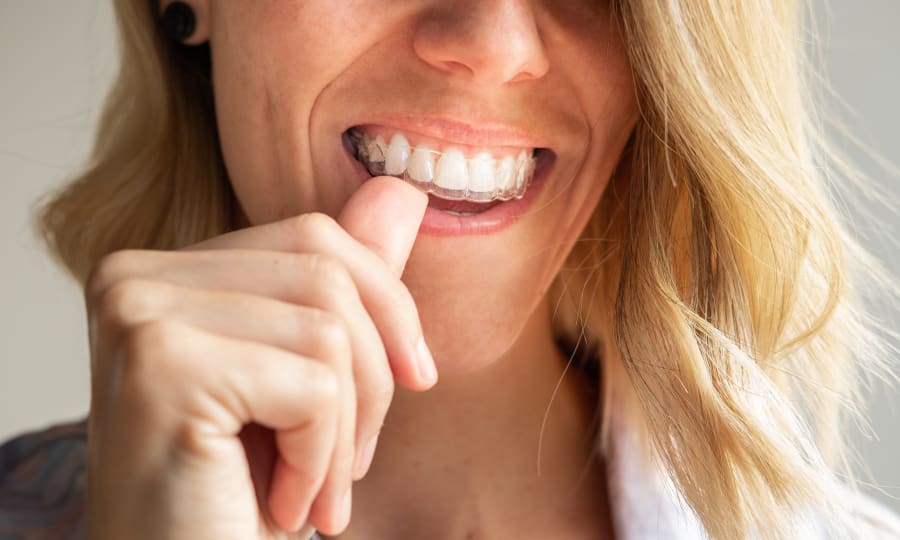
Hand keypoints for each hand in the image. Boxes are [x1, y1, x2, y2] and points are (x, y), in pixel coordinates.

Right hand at [83, 177, 433, 538]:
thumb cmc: (234, 491)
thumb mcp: (301, 373)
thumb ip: (342, 280)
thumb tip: (403, 192)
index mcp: (160, 270)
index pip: (315, 237)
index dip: (387, 308)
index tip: (413, 378)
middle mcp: (133, 277)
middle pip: (328, 274)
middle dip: (372, 378)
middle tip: (350, 466)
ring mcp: (140, 314)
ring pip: (329, 329)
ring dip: (347, 431)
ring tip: (313, 494)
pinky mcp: (163, 365)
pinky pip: (314, 386)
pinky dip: (321, 459)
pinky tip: (280, 506)